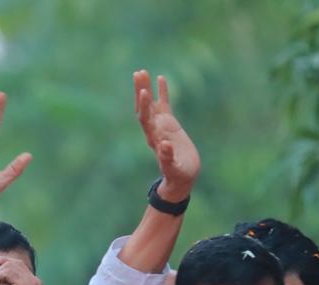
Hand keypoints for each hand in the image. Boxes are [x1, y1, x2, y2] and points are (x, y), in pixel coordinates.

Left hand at [133, 70, 199, 200]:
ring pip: (151, 104)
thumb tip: (163, 144)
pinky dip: (162, 92)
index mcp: (154, 138)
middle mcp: (154, 130)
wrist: (181, 178)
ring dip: (146, 88)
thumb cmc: (178, 175)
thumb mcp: (173, 168)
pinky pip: (164, 105)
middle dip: (140, 91)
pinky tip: (160, 78)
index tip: (143, 91)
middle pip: (144, 108)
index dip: (144, 105)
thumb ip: (167, 157)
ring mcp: (161, 126)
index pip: (146, 119)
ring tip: (142, 72)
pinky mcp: (169, 124)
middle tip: (138, 73)